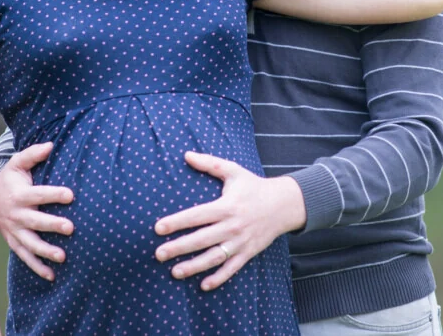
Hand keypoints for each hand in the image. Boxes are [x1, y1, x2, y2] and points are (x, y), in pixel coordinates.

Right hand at [0, 142, 74, 281]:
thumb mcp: (17, 163)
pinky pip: (25, 257)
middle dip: (52, 225)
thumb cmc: (8, 179)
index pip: (39, 194)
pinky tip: (52, 276)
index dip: (54, 194)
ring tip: (63, 257)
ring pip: (30, 243)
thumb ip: (33, 154)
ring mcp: (15, 231)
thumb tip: (51, 145)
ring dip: (46, 251)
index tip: (70, 194)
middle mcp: (17, 215)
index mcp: (20, 195)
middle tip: (70, 227)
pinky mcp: (14, 242)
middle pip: (36, 221)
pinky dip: (37, 267)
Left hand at [153, 151, 306, 290]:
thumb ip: (210, 163)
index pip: (197, 215)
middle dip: (179, 247)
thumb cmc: (254, 186)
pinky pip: (232, 268)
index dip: (177, 222)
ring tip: (175, 272)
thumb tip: (186, 155)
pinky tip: (203, 285)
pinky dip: (219, 278)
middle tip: (158, 254)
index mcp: (226, 206)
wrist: (284, 204)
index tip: (158, 228)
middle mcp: (232, 225)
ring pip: (214, 257)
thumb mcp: (233, 171)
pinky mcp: (248, 252)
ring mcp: (241, 241)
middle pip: (201, 239)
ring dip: (194, 266)